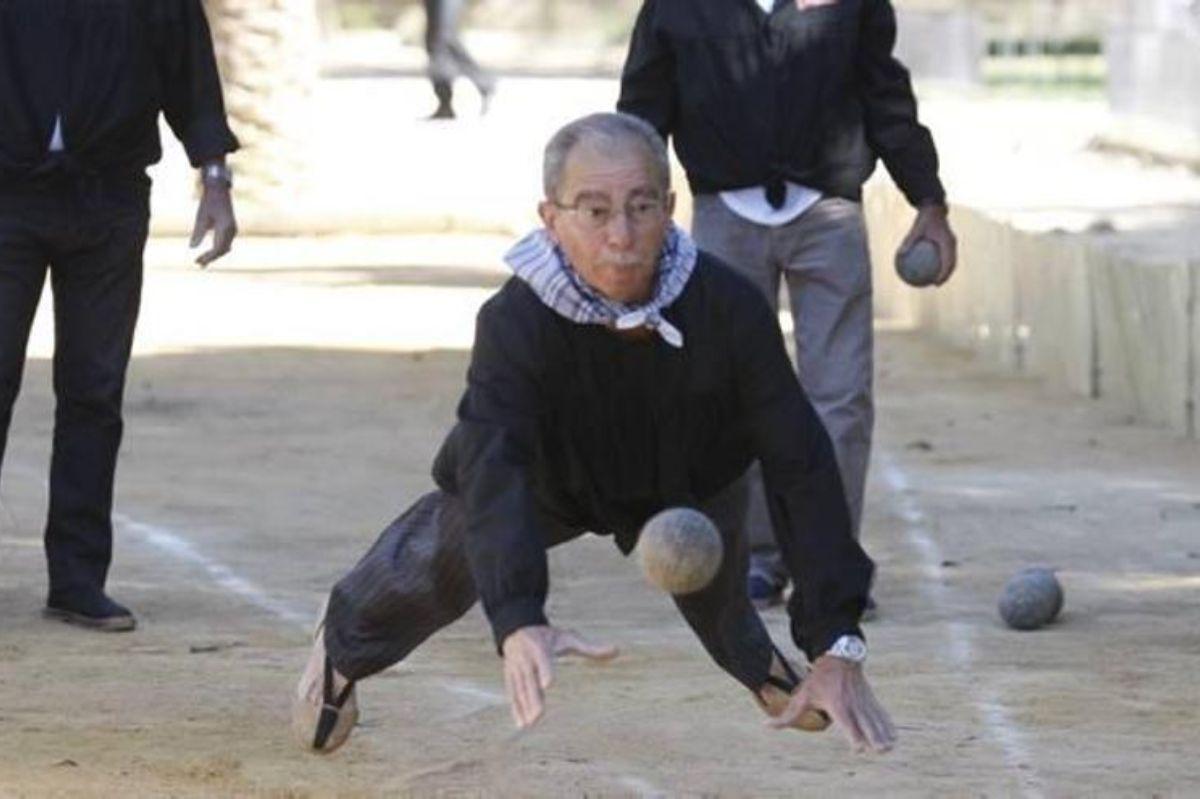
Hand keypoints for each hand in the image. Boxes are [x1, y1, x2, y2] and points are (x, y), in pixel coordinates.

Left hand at [190, 182, 236, 266]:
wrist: (220, 190)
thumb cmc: (209, 202)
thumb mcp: (201, 217)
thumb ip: (198, 232)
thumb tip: (192, 247)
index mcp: (225, 228)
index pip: (217, 248)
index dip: (208, 257)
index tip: (197, 262)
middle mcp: (232, 231)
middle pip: (222, 250)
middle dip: (211, 258)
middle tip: (198, 264)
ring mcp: (233, 230)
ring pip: (225, 248)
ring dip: (215, 255)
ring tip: (203, 261)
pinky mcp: (231, 229)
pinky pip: (226, 243)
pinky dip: (218, 249)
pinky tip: (210, 252)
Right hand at [500, 625, 617, 728]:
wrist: (516, 628)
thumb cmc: (548, 636)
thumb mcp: (568, 638)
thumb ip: (590, 648)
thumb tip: (617, 650)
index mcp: (540, 648)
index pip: (543, 660)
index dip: (545, 671)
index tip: (547, 685)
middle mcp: (526, 659)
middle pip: (529, 680)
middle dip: (533, 698)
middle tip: (539, 715)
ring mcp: (516, 668)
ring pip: (519, 689)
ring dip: (524, 707)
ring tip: (531, 724)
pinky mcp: (510, 676)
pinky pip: (513, 693)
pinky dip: (516, 708)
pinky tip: (521, 723)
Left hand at [767, 655, 895, 752]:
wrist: (839, 656)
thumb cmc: (819, 679)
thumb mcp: (803, 695)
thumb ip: (788, 715)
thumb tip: (767, 726)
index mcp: (836, 704)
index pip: (847, 721)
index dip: (854, 735)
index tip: (859, 748)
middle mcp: (852, 704)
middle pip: (865, 723)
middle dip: (873, 737)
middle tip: (880, 750)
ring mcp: (863, 701)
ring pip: (875, 720)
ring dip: (883, 734)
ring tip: (887, 749)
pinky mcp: (870, 699)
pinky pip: (881, 714)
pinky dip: (888, 725)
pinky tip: (894, 737)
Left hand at [897, 203, 956, 285]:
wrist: (934, 207)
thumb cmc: (924, 218)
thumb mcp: (915, 229)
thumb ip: (909, 241)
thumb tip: (899, 254)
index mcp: (947, 242)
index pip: (948, 262)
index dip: (943, 274)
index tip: (936, 282)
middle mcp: (952, 244)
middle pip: (952, 264)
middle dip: (946, 275)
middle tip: (936, 284)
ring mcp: (951, 243)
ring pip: (951, 260)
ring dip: (945, 271)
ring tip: (935, 280)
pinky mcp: (948, 242)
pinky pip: (945, 255)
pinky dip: (940, 263)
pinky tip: (929, 268)